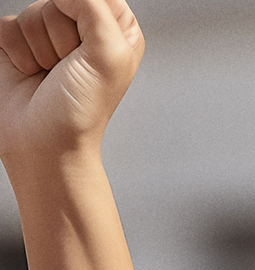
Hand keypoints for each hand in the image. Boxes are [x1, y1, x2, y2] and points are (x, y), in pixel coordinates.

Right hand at [0, 0, 141, 168]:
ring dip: (40, 48)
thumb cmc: (80, 111)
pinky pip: (7, 24)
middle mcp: (84, 30)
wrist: (45, 144)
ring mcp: (49, 34)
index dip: (87, 17)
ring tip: (50, 75)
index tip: (87, 49)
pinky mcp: (17, 41)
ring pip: (32, 11)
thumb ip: (94, 7)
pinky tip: (31, 73)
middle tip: (68, 68)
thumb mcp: (108, 55)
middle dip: (61, 36)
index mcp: (117, 31)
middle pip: (61, 0)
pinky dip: (17, 51)